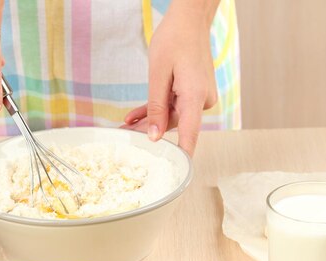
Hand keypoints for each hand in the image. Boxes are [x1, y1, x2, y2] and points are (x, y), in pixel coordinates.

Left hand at [122, 0, 218, 155]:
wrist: (189, 20)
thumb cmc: (175, 40)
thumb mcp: (158, 74)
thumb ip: (156, 107)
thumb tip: (155, 137)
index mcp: (196, 97)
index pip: (190, 135)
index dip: (181, 157)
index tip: (175, 175)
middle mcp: (202, 100)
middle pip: (174, 126)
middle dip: (148, 133)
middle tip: (124, 138)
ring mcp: (199, 97)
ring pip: (171, 117)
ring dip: (148, 121)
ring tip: (124, 125)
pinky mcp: (193, 93)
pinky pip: (173, 107)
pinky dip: (155, 110)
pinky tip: (134, 117)